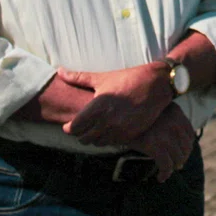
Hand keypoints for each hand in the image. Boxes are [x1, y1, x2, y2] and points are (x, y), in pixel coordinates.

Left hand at [56, 64, 172, 146]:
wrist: (157, 85)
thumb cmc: (129, 79)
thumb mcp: (103, 77)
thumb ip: (78, 77)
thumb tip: (59, 71)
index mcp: (97, 106)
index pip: (74, 127)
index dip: (68, 128)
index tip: (68, 125)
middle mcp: (107, 120)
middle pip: (83, 138)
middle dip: (79, 134)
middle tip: (80, 128)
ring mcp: (119, 129)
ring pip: (96, 143)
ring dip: (93, 138)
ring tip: (94, 129)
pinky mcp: (130, 135)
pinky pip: (111, 143)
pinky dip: (107, 139)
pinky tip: (108, 130)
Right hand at [128, 102, 196, 182]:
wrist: (114, 117)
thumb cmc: (132, 116)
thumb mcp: (154, 111)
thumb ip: (167, 120)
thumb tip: (179, 143)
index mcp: (176, 112)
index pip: (190, 133)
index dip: (187, 147)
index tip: (181, 153)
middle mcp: (174, 122)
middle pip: (186, 147)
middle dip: (181, 158)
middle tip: (176, 165)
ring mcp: (165, 134)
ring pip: (178, 158)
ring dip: (174, 167)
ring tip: (167, 171)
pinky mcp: (155, 146)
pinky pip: (166, 165)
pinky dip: (165, 174)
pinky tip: (161, 178)